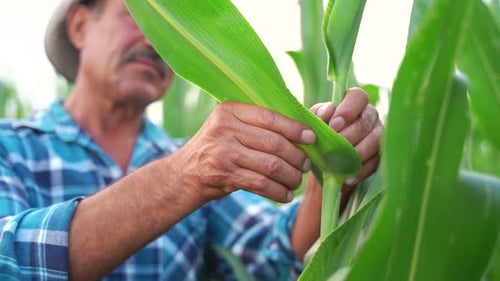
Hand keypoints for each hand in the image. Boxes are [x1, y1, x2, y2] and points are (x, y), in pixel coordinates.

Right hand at [170, 101, 314, 202]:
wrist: (184, 174)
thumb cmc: (216, 148)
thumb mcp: (229, 126)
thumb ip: (258, 123)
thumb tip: (303, 125)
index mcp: (229, 109)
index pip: (270, 117)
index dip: (295, 128)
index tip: (312, 138)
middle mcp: (225, 128)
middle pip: (274, 143)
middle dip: (296, 156)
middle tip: (305, 165)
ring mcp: (223, 152)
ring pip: (271, 165)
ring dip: (291, 176)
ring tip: (297, 180)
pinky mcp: (224, 175)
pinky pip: (261, 184)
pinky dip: (278, 192)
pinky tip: (286, 195)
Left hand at [310, 87, 382, 185]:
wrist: (323, 159)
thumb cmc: (319, 134)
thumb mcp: (314, 123)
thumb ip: (318, 115)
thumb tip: (328, 111)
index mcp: (353, 102)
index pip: (358, 96)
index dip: (348, 109)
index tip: (334, 125)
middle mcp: (369, 115)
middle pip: (366, 120)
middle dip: (350, 135)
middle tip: (335, 147)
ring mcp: (377, 135)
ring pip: (375, 141)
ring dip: (357, 153)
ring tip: (341, 164)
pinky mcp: (379, 155)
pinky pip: (376, 162)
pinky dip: (360, 171)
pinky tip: (347, 178)